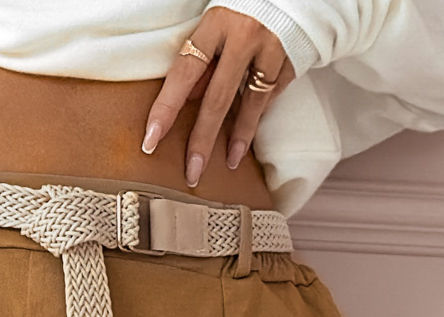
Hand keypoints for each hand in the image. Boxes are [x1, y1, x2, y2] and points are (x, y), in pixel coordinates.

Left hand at [142, 7, 292, 186]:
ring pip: (250, 104)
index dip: (166, 108)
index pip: (184, 72)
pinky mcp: (291, 61)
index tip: (152, 139)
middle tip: (191, 172)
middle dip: (202, 140)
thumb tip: (190, 99)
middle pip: (217, 98)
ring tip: (229, 161)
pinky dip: (258, 116)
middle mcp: (245, 36)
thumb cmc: (245, 8)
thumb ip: (203, 57)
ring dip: (238, 137)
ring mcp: (271, 50)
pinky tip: (248, 135)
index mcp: (217, 22)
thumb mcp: (217, 23)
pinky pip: (271, 96)